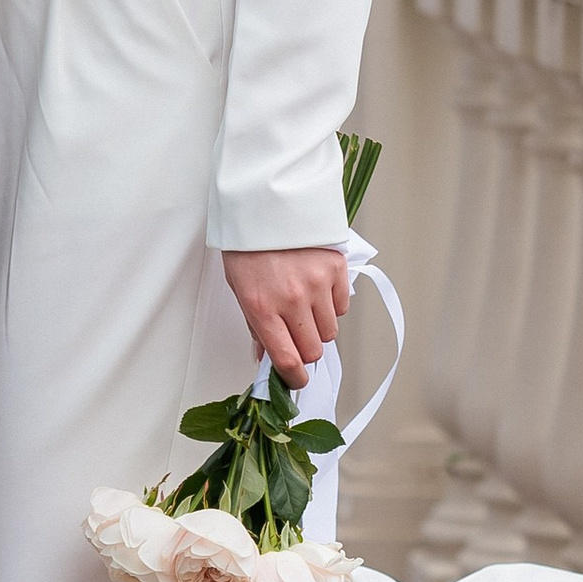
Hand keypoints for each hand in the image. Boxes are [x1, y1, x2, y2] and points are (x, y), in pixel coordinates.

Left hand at [224, 246, 350, 391]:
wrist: (265, 202)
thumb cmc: (248, 246)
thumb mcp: (240, 289)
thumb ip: (255, 325)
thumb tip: (265, 357)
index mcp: (262, 307)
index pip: (286, 360)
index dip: (293, 377)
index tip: (295, 379)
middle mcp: (292, 299)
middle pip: (313, 350)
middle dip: (305, 350)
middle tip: (297, 337)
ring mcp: (317, 283)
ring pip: (330, 331)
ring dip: (319, 327)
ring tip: (305, 306)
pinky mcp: (336, 268)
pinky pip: (342, 305)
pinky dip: (332, 305)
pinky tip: (317, 289)